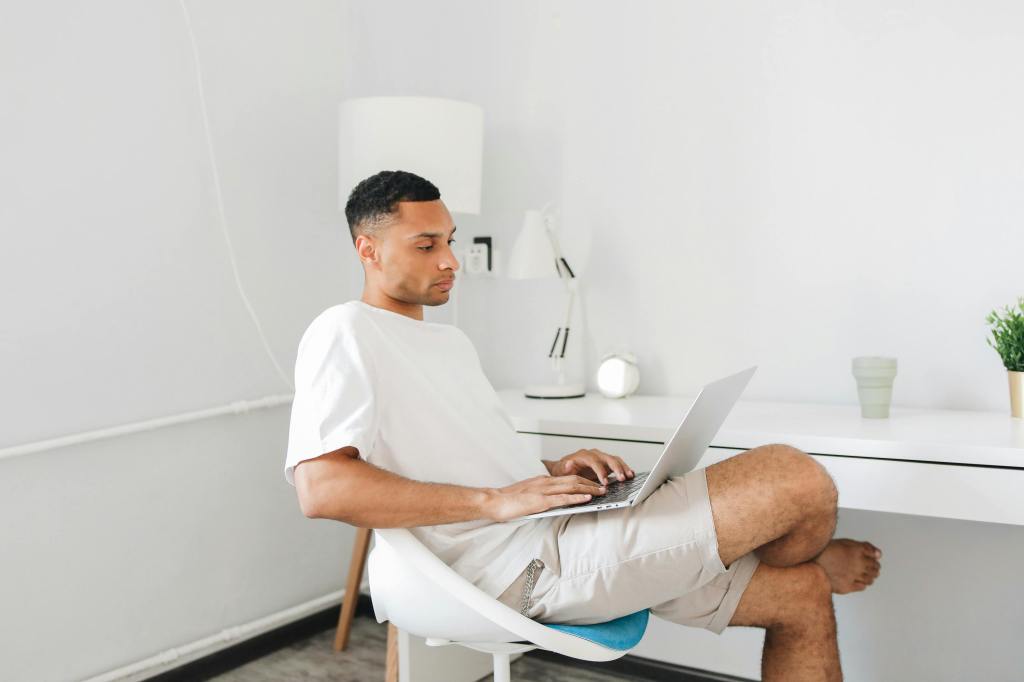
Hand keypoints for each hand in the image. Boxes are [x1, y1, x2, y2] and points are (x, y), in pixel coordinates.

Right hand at [484, 475, 606, 521]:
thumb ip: (541, 494)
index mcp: (542, 480)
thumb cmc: (508, 500)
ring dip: (589, 488)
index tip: (594, 483)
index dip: (583, 480)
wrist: (493, 501)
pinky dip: (577, 497)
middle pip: (573, 479)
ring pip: (571, 486)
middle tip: (604, 487)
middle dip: (591, 483)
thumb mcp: (528, 493)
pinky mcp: (540, 501)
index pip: (567, 478)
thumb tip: (553, 500)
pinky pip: (562, 498)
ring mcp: (543, 490)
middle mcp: (545, 482)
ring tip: (602, 492)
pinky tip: (587, 498)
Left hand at [549, 449, 633, 485]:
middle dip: (616, 468)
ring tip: (629, 476)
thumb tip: (568, 463)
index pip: (594, 461)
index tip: (604, 482)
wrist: (564, 468)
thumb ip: (564, 468)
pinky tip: (630, 474)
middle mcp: (594, 454)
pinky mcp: (606, 464)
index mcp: (583, 455)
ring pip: (615, 460)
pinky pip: (618, 464)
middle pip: (608, 458)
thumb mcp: (560, 470)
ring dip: (623, 468)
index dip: (600, 471)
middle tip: (621, 479)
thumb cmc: (562, 470)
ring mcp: (601, 458)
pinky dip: (624, 468)